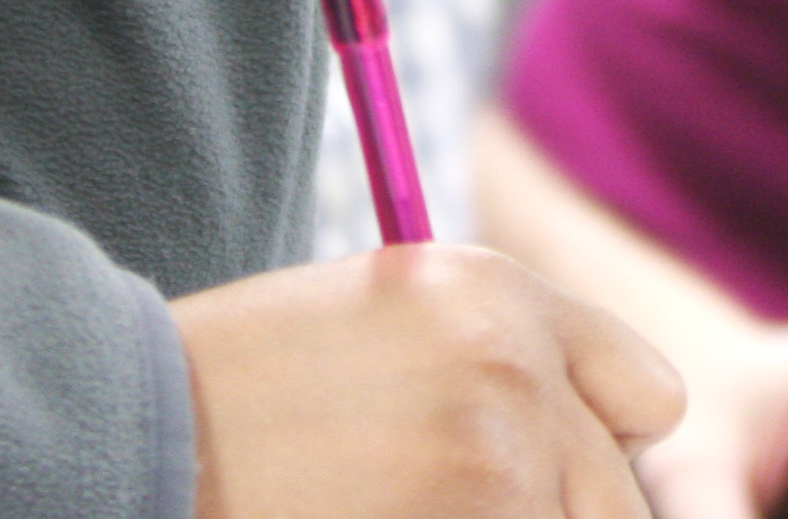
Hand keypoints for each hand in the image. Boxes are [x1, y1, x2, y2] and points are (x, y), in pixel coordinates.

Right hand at [171, 246, 684, 518]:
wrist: (136, 426)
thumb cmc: (246, 383)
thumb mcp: (386, 316)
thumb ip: (500, 359)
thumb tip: (616, 444)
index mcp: (499, 292)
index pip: (651, 397)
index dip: (600, 448)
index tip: (542, 470)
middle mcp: (516, 366)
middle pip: (619, 501)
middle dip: (552, 517)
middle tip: (441, 497)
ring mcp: (495, 464)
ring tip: (393, 506)